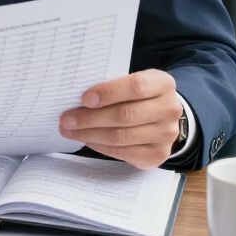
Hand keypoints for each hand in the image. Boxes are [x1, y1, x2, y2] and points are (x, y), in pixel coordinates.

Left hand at [58, 69, 182, 168]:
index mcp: (163, 84)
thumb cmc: (137, 95)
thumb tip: (75, 96)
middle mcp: (169, 109)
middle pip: (125, 115)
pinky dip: (100, 146)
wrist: (162, 116)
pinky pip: (123, 152)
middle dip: (90, 118)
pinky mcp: (158, 154)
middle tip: (66, 119)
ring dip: (90, 134)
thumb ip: (111, 85)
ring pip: (121, 136)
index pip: (136, 86)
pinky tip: (87, 139)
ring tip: (69, 130)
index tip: (84, 99)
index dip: (108, 92)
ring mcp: (166, 134)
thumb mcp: (131, 81)